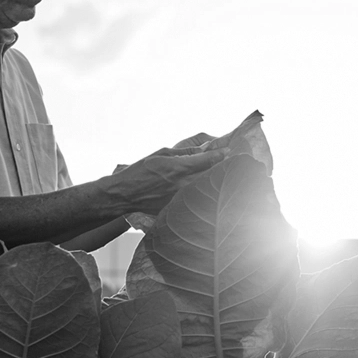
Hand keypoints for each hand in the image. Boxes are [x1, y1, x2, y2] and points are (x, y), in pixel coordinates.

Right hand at [106, 146, 228, 215]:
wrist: (125, 194)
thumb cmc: (140, 171)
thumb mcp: (161, 154)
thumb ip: (184, 152)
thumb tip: (203, 149)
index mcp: (178, 167)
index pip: (208, 160)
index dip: (222, 154)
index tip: (229, 151)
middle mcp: (182, 184)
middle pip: (212, 176)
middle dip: (222, 168)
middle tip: (232, 164)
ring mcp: (181, 198)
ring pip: (206, 189)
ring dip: (214, 183)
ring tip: (222, 178)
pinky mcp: (177, 208)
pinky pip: (195, 200)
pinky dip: (201, 195)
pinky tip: (205, 193)